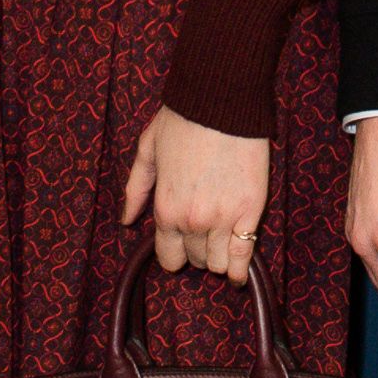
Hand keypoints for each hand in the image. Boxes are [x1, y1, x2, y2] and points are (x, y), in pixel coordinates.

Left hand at [121, 103, 269, 283]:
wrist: (220, 101)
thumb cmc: (181, 121)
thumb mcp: (147, 151)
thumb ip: (136, 190)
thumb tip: (126, 220)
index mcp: (166, 209)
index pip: (168, 257)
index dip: (174, 255)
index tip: (180, 248)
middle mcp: (192, 221)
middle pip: (195, 260)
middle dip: (196, 250)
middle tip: (202, 234)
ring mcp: (223, 218)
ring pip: (217, 262)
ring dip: (217, 256)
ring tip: (220, 243)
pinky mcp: (251, 211)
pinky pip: (244, 255)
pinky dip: (239, 270)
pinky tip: (237, 276)